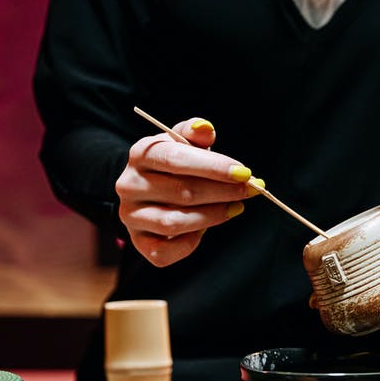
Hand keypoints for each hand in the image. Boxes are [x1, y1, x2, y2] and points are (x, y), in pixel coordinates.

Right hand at [116, 118, 257, 265]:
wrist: (149, 189)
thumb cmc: (174, 165)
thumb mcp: (183, 142)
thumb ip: (195, 134)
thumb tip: (204, 129)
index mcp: (141, 155)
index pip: (176, 160)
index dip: (213, 167)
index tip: (244, 172)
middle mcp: (129, 185)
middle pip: (182, 192)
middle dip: (223, 192)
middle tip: (250, 190)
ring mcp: (131, 216)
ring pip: (174, 222)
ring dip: (212, 216)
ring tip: (235, 207)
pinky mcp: (138, 242)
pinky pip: (164, 251)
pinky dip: (189, 243)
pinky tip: (205, 230)